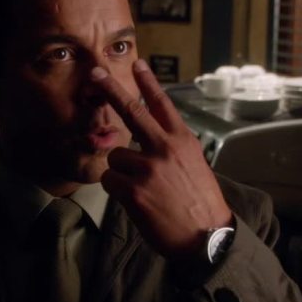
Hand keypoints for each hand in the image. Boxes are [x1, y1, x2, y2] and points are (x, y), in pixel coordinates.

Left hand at [92, 59, 232, 260]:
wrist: (206, 237)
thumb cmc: (200, 203)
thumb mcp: (195, 166)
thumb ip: (172, 148)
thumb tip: (147, 141)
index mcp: (183, 141)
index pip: (163, 105)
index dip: (148, 83)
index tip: (137, 64)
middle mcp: (165, 148)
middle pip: (132, 111)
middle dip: (111, 89)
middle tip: (95, 72)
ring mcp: (148, 168)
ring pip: (115, 156)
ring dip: (120, 172)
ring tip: (141, 189)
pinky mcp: (134, 190)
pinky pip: (109, 180)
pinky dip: (116, 190)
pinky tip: (135, 201)